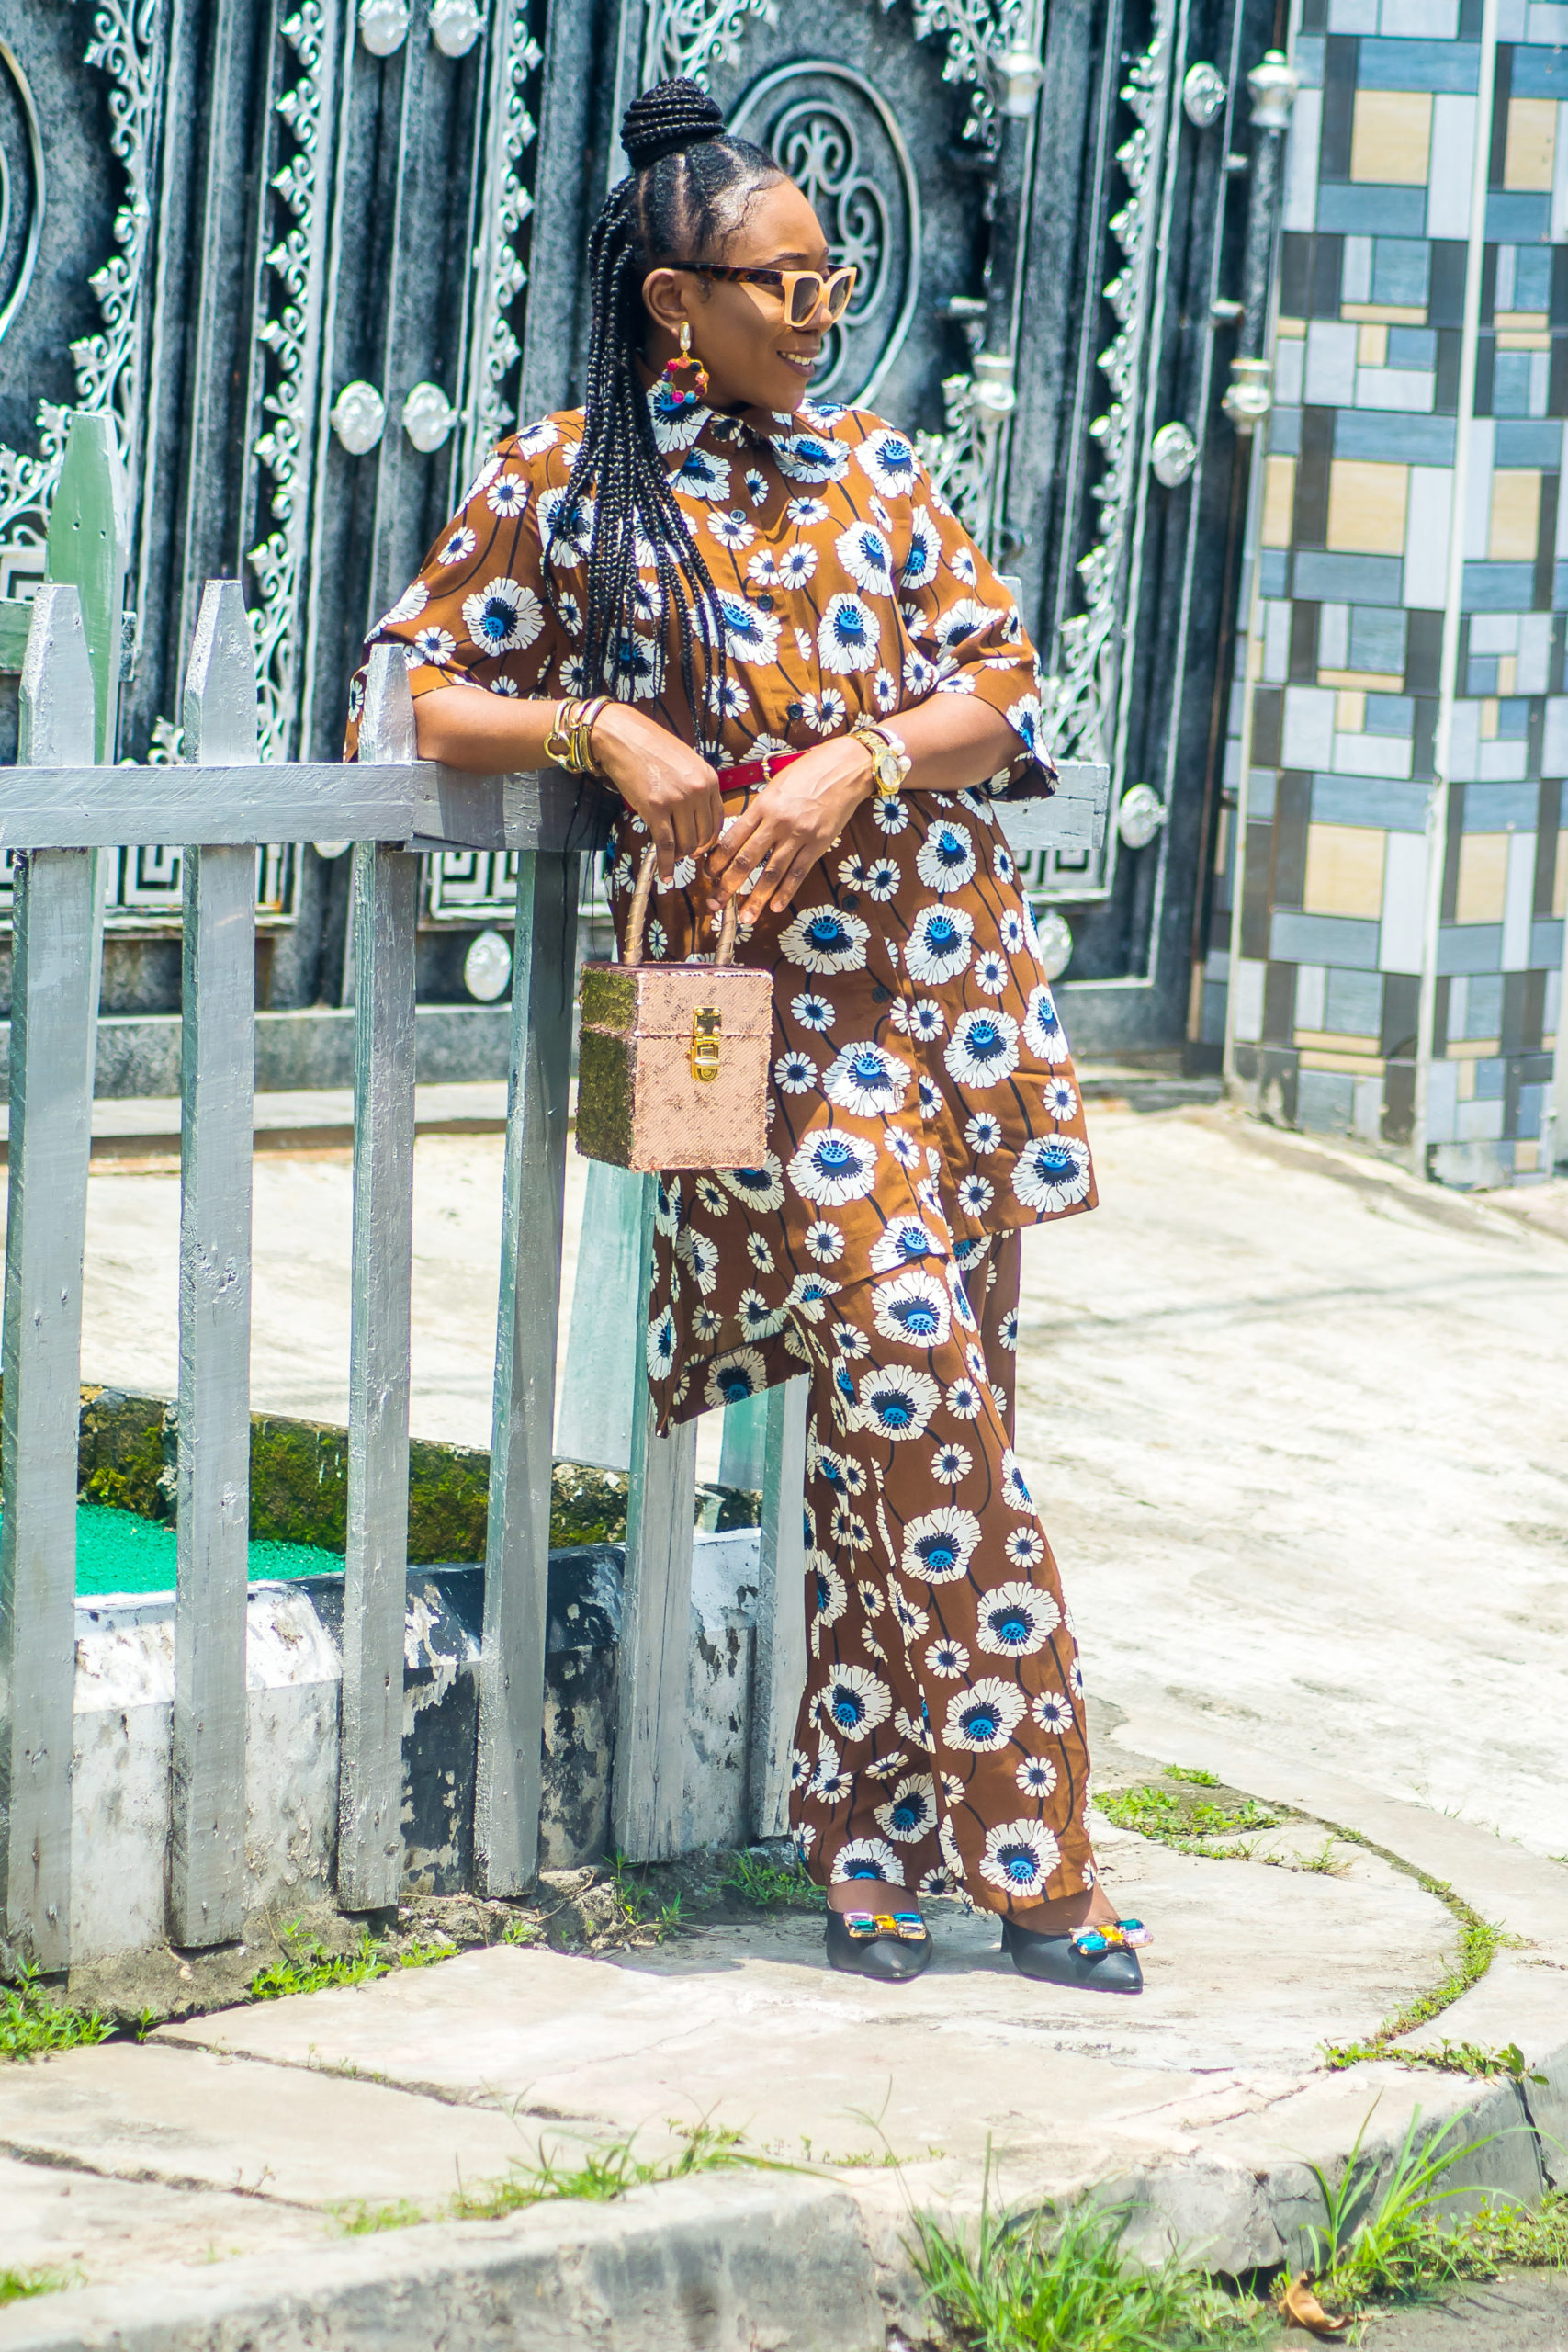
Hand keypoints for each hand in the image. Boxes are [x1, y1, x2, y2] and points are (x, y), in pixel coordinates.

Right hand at [590, 704, 723, 882]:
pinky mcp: (656, 808)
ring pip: (685, 843)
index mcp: (709, 779)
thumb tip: (695, 819)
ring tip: (670, 858)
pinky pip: (665, 845)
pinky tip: (664, 875)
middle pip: (702, 836)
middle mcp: (698, 790)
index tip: (700, 847)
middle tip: (682, 855)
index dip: (708, 840)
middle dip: (692, 850)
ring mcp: (678, 800)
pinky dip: (665, 864)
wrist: (624, 737)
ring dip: (677, 856)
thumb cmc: (652, 748)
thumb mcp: (687, 763)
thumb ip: (697, 788)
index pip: (716, 821)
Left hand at [706, 737, 873, 922]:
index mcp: (762, 806)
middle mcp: (777, 823)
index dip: (716, 861)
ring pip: (772, 873)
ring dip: (756, 898)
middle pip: (746, 860)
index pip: (732, 840)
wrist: (844, 769)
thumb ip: (758, 811)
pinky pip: (798, 873)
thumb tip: (740, 835)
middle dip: (728, 886)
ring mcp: (799, 836)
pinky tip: (775, 907)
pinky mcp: (818, 845)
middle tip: (715, 904)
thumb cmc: (808, 772)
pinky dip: (786, 892)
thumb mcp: (775, 785)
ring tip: (746, 918)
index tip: (707, 876)